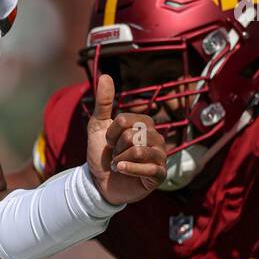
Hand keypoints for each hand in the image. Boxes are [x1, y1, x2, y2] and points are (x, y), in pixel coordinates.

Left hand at [86, 73, 166, 204]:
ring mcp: (160, 157)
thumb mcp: (98, 126)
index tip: (109, 142)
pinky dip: (128, 169)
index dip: (111, 133)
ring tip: (117, 163)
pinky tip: (120, 169)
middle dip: (116, 147)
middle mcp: (157, 138)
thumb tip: (105, 75)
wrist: (98, 182)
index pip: (126, 120)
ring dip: (120, 159)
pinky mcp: (159, 175)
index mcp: (145, 124)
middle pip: (132, 135)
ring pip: (138, 151)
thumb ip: (103, 102)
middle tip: (115, 154)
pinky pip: (148, 168)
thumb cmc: (101, 153)